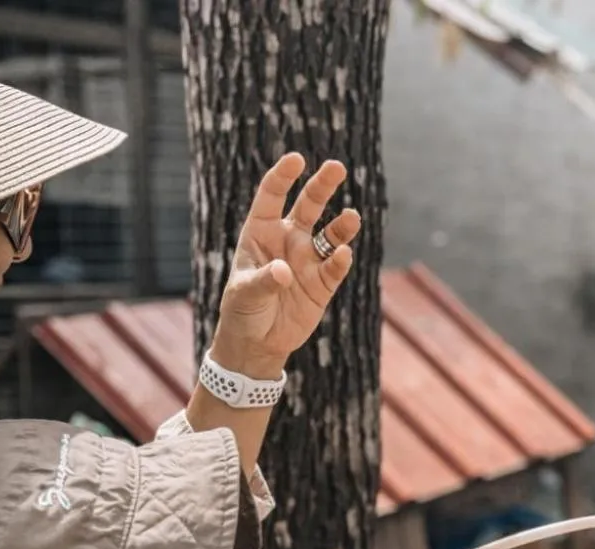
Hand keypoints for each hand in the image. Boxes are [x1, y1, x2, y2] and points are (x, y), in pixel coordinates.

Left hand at [210, 153, 363, 378]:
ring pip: (330, 234)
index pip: (272, 196)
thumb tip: (284, 272)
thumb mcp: (243, 294)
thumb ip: (262, 281)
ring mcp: (308, 261)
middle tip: (337, 167)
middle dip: (322, 186)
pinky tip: (344, 254)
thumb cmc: (242, 311)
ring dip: (342, 225)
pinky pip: (335, 268)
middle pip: (309, 206)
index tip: (297, 159)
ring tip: (352, 217)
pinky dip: (340, 261)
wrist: (257, 343)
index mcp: (261, 232)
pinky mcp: (323, 285)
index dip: (283, 176)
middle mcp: (288, 240)